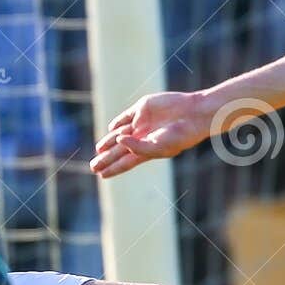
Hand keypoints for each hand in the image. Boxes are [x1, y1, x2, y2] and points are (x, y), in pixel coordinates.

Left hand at [90, 90, 211, 178]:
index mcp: (147, 151)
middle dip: (106, 158)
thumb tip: (118, 139)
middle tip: (93, 166)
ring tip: (98, 149)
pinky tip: (112, 128)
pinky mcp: (142, 109)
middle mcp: (143, 138)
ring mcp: (142, 123)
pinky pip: (126, 117)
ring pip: (120, 134)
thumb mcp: (157, 147)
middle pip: (120, 150)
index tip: (101, 175)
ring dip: (109, 142)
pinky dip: (118, 122)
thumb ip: (136, 146)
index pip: (126, 162)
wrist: (192, 115)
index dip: (113, 169)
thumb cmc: (179, 136)